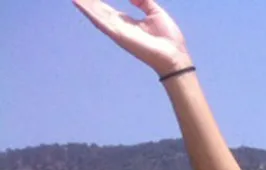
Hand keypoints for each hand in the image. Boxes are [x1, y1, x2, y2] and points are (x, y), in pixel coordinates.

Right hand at [72, 0, 190, 75]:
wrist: (175, 56)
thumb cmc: (168, 38)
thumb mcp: (155, 13)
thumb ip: (143, 2)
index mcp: (127, 22)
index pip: (107, 9)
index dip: (95, 1)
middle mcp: (119, 26)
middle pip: (97, 10)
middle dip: (87, 1)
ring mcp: (117, 31)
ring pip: (95, 14)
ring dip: (83, 4)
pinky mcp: (118, 35)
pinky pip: (100, 21)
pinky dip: (88, 11)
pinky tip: (77, 2)